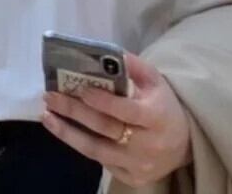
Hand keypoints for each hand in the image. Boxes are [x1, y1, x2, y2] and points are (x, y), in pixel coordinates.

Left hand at [42, 52, 192, 187]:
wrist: (183, 142)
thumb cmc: (163, 104)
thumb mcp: (154, 79)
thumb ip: (131, 65)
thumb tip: (104, 53)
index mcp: (157, 116)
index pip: (126, 110)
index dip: (103, 101)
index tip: (81, 89)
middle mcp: (148, 144)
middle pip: (105, 128)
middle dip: (75, 111)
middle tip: (50, 96)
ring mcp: (138, 165)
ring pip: (97, 150)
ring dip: (68, 133)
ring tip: (47, 116)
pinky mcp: (131, 178)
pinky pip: (101, 162)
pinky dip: (81, 146)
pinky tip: (64, 130)